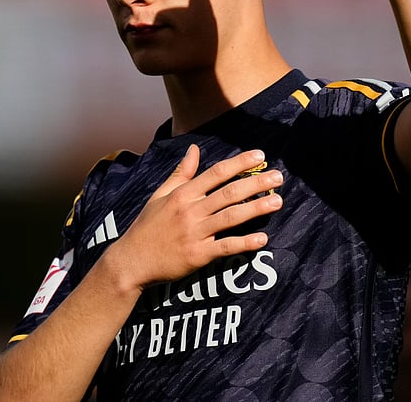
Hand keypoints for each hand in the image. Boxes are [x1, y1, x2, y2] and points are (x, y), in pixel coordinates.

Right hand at [103, 145, 282, 292]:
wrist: (132, 260)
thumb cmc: (147, 226)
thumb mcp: (159, 195)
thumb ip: (180, 173)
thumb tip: (193, 149)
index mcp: (182, 194)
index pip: (215, 173)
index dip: (239, 163)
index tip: (259, 156)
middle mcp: (190, 211)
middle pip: (228, 193)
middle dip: (255, 183)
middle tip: (278, 177)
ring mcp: (194, 233)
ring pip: (231, 217)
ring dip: (256, 209)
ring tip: (277, 202)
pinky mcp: (198, 255)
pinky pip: (225, 247)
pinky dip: (244, 243)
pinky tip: (262, 239)